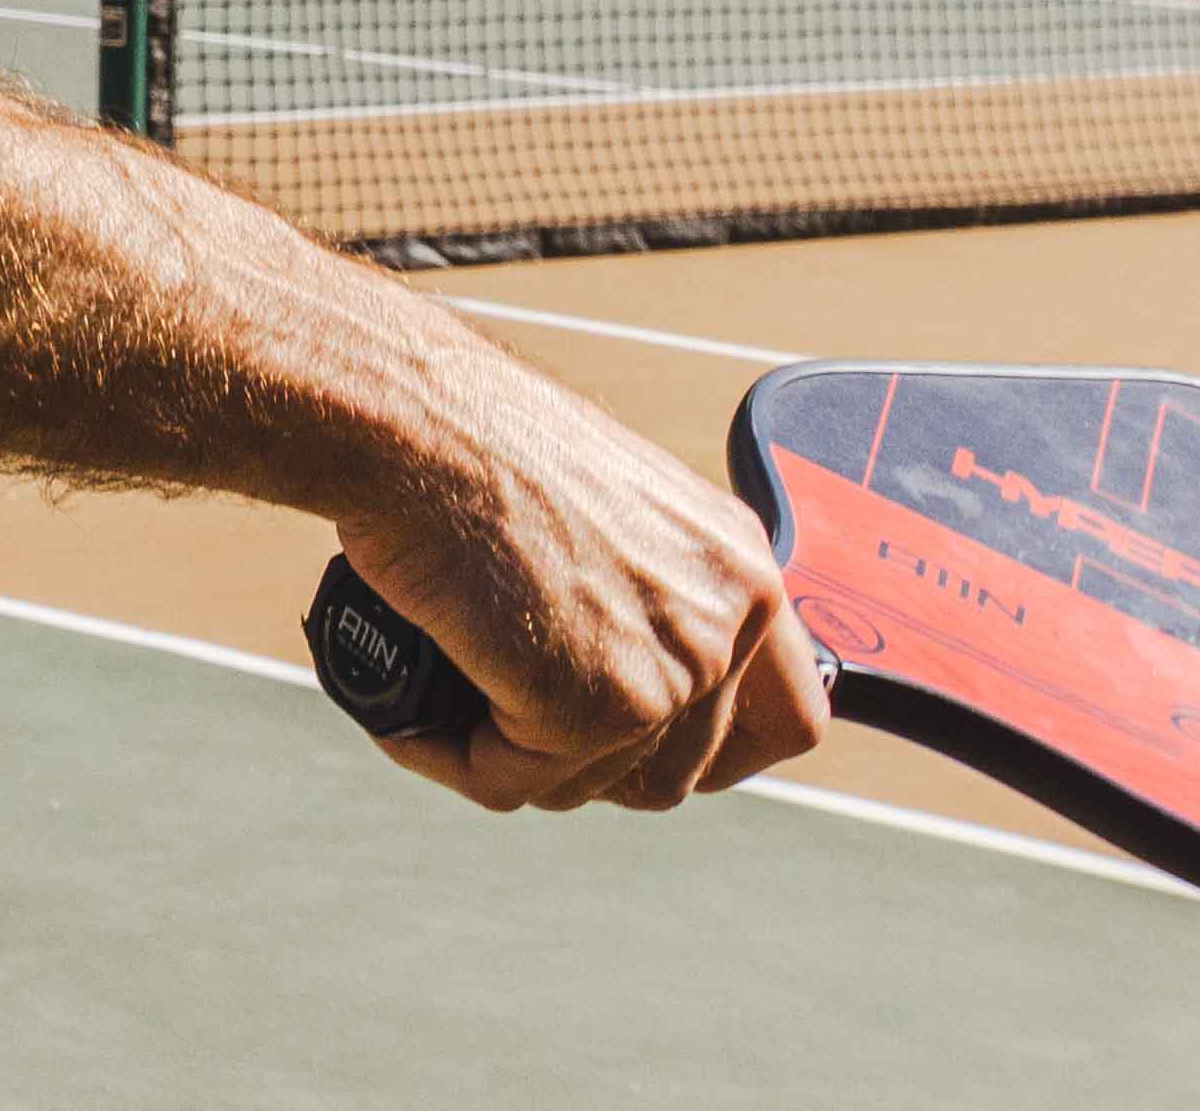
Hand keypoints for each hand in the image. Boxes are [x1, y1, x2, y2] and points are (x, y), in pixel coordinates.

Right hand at [330, 361, 828, 814]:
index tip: (646, 744)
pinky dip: (455, 762)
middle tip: (508, 714)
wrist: (409, 414)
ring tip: (448, 702)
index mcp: (738, 563)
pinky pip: (516, 785)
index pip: (789, 716)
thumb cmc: (471, 436)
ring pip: (596, 783)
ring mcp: (674, 668)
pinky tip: (414, 719)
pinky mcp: (598, 709)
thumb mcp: (601, 508)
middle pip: (686, 769)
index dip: (718, 750)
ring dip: (515, 760)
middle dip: (591, 759)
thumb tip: (610, 666)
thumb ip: (643, 590)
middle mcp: (729, 616)